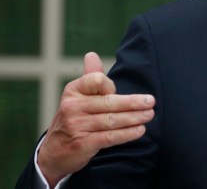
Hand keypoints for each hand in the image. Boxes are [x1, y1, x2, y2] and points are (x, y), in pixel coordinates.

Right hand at [37, 52, 154, 186]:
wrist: (54, 151)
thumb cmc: (74, 118)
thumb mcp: (77, 96)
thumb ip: (90, 77)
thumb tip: (91, 54)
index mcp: (73, 91)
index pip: (97, 80)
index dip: (110, 85)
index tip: (117, 90)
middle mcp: (72, 107)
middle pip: (109, 102)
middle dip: (133, 102)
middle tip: (151, 101)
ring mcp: (77, 126)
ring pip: (112, 120)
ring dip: (134, 118)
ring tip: (149, 115)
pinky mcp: (83, 144)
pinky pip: (109, 137)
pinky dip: (127, 134)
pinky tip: (140, 130)